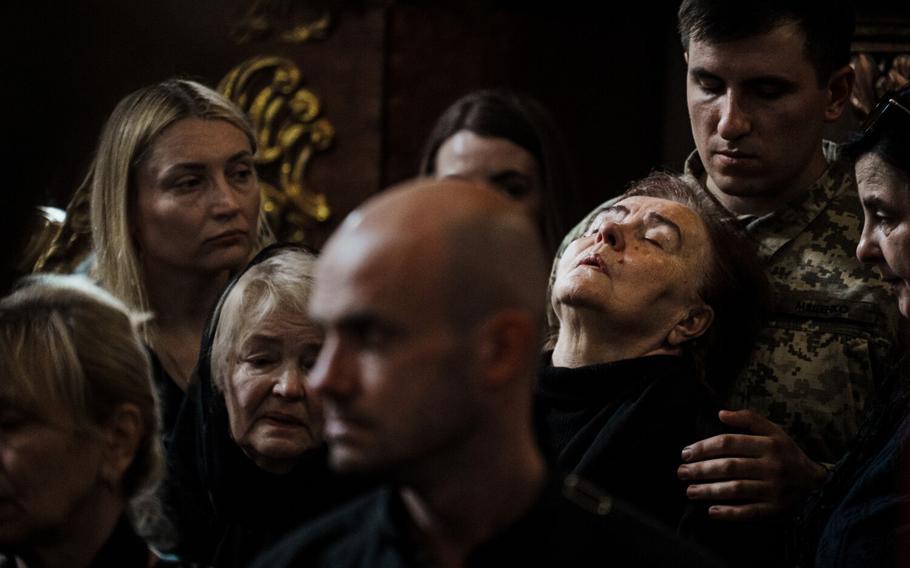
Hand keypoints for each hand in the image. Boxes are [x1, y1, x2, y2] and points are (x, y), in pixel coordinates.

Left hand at [676, 409, 827, 520]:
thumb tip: (720, 413)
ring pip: (737, 489)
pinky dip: (730, 513)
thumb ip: (748, 419)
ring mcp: (774, 489)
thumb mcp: (773, 431)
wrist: (816, 482)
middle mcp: (772, 466)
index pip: (729, 443)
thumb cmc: (786, 453)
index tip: (686, 453)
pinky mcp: (776, 508)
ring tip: (689, 490)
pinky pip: (750, 512)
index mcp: (768, 444)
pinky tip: (711, 511)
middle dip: (701, 469)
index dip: (704, 447)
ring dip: (710, 491)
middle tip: (681, 472)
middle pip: (730, 466)